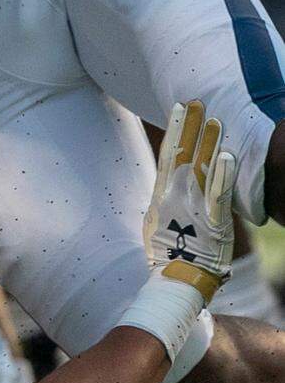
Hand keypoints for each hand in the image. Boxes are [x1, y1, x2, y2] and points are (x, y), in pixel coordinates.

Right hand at [144, 99, 234, 301]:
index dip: (174, 129)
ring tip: (214, 119)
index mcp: (162, 193)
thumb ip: (164, 202)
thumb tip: (166, 189)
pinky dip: (220, 174)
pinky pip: (218, 193)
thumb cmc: (168, 255)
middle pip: (183, 152)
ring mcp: (192, 206)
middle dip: (189, 126)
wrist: (174, 280)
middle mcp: (176, 194)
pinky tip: (225, 155)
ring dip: (207, 143)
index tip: (179, 107)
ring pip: (201, 168)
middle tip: (196, 101)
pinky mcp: (212, 221)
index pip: (169, 153)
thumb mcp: (157, 222)